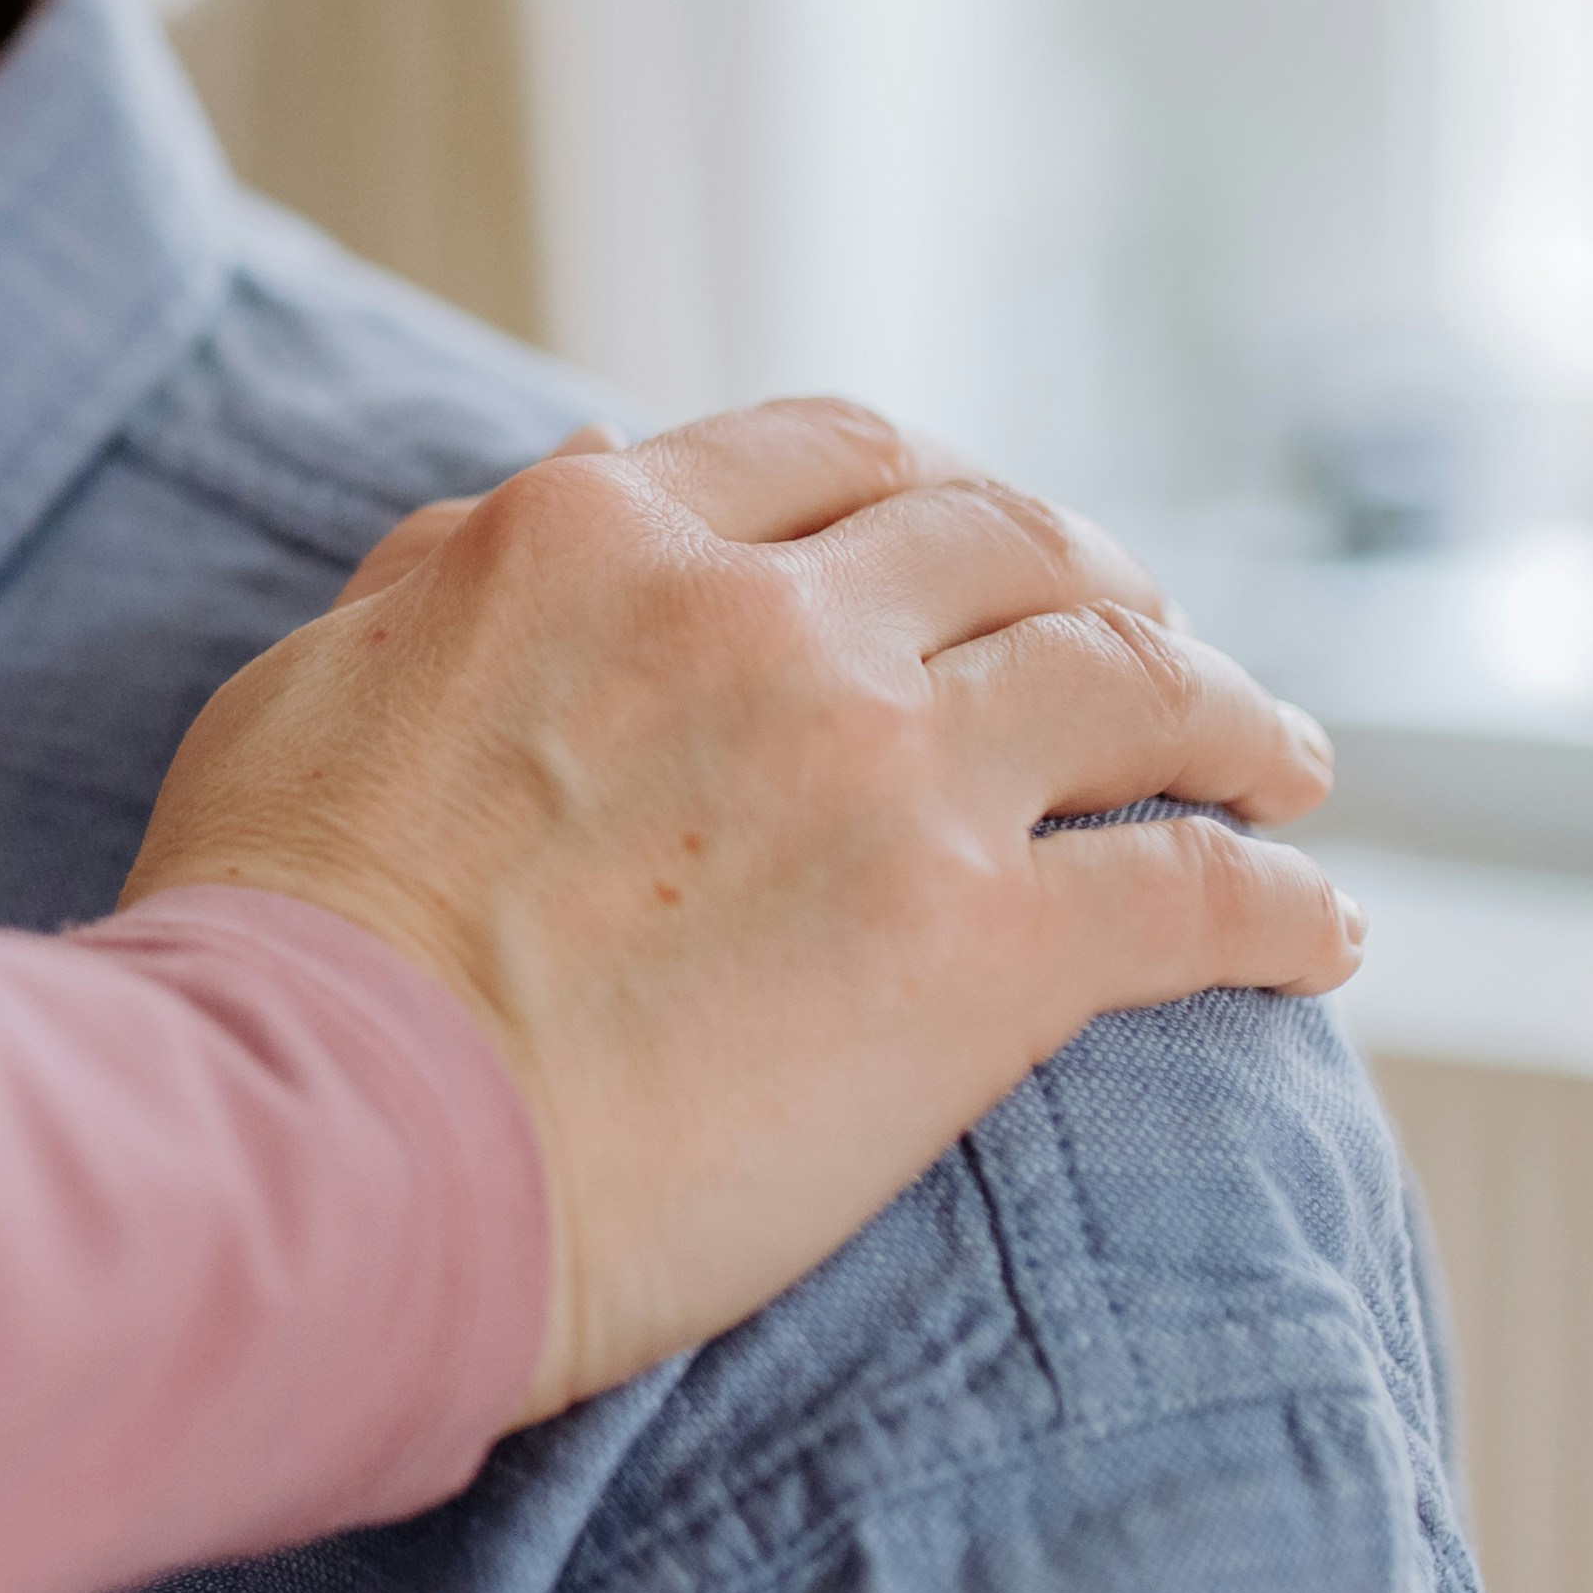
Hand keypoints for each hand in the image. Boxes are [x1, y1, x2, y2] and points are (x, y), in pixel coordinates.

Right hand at [126, 396, 1353, 1422]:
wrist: (318, 1138)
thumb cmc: (270, 945)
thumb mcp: (313, 682)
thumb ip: (444, 585)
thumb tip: (544, 514)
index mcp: (598, 535)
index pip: (832, 454)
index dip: (935, 494)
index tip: (983, 551)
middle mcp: (764, 618)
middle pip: (1008, 544)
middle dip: (1100, 582)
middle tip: (1151, 644)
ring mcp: (885, 774)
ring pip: (1133, 683)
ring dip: (1229, 716)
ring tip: (1283, 766)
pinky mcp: (977, 953)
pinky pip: (1194, 893)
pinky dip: (1281, 902)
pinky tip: (1321, 933)